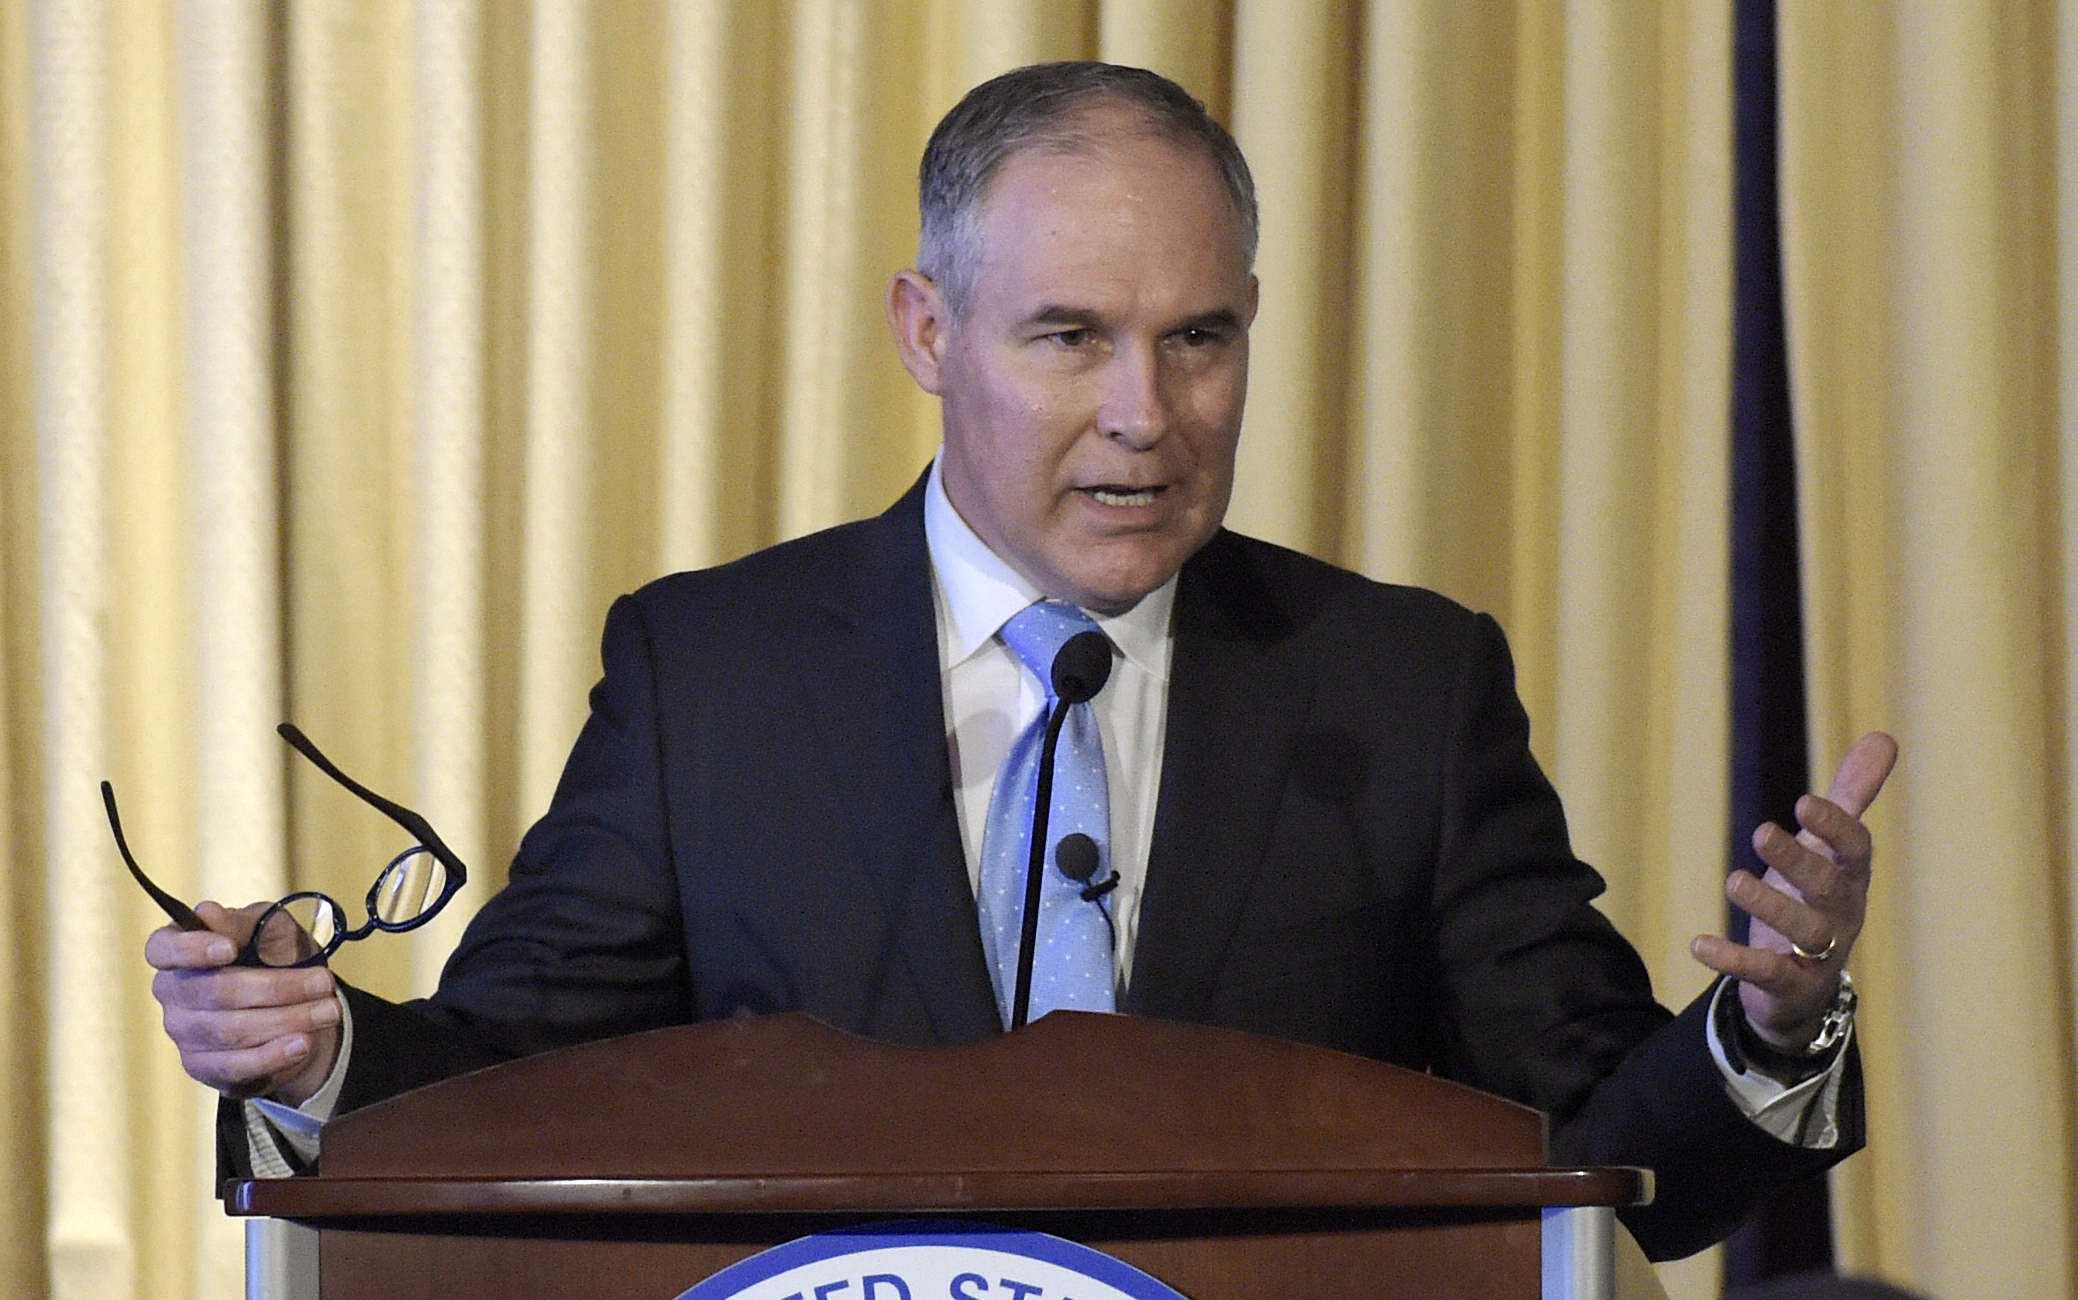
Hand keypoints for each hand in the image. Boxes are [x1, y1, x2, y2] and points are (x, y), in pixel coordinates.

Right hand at [145, 900, 341, 1104]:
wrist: (298, 1002)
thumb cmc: (275, 954)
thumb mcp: (269, 927)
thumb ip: (242, 922)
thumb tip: (208, 914)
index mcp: (178, 951)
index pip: (163, 948)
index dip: (191, 949)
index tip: (229, 948)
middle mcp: (173, 992)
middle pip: (215, 992)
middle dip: (277, 987)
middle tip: (324, 982)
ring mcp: (184, 1033)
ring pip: (231, 1031)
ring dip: (287, 1020)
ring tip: (328, 1011)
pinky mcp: (204, 1067)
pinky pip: (236, 1066)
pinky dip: (273, 1055)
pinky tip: (303, 1043)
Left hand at [1690, 731, 1897, 1052]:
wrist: (1804, 985)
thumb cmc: (1815, 897)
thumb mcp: (1830, 847)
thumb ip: (1851, 796)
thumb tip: (1884, 736)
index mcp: (1851, 877)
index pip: (1855, 850)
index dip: (1835, 827)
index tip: (1805, 802)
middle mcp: (1841, 914)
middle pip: (1826, 886)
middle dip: (1798, 860)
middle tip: (1761, 831)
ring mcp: (1818, 953)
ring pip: (1802, 930)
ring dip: (1768, 905)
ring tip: (1733, 881)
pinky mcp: (1788, 984)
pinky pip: (1764, 973)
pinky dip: (1733, 960)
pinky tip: (1698, 944)